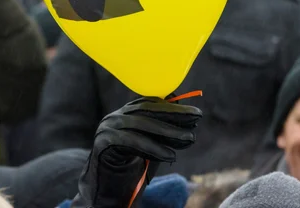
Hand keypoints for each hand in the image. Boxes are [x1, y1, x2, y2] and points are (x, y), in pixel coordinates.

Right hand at [71, 97, 202, 207]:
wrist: (104, 196)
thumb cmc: (130, 172)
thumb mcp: (151, 148)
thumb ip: (162, 132)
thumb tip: (185, 115)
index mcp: (124, 115)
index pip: (150, 104)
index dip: (173, 107)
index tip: (195, 114)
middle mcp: (114, 117)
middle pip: (147, 110)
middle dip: (174, 114)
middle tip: (196, 119)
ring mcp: (106, 129)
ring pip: (141, 124)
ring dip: (169, 131)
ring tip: (190, 138)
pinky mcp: (103, 143)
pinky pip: (132, 142)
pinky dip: (154, 148)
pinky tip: (171, 155)